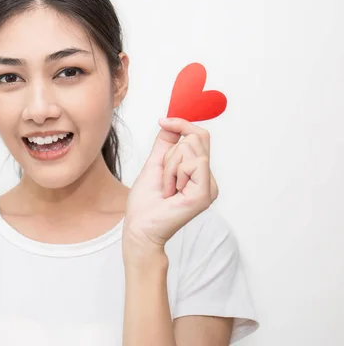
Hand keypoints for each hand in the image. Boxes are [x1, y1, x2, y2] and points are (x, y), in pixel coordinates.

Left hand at [123, 117, 218, 262]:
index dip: (183, 124)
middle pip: (196, 140)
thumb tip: (170, 123)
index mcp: (199, 173)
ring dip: (169, 166)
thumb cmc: (145, 202)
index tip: (164, 121)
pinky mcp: (205, 194)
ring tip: (166, 188)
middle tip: (163, 179)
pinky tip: (170, 192)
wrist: (139, 227)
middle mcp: (208, 180)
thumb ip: (165, 143)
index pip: (200, 137)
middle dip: (170, 154)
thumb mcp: (155, 164)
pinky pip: (193, 163)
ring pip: (192, 150)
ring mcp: (209, 187)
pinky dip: (173, 173)